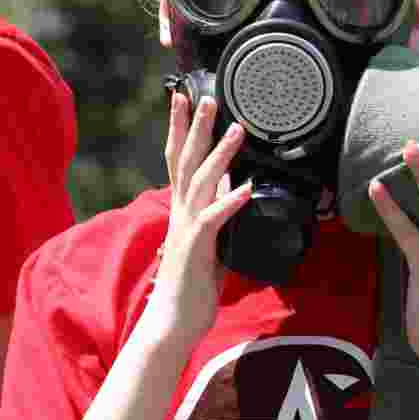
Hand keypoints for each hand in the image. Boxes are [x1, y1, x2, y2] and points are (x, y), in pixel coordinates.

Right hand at [149, 93, 251, 344]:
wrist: (174, 323)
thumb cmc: (193, 285)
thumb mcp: (211, 241)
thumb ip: (218, 214)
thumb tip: (232, 189)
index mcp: (182, 210)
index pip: (180, 160)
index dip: (182, 129)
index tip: (185, 100)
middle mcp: (180, 213)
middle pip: (185, 161)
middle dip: (195, 127)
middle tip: (206, 97)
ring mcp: (186, 228)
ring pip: (201, 181)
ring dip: (220, 154)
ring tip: (238, 130)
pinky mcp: (196, 248)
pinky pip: (213, 219)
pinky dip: (229, 201)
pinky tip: (245, 188)